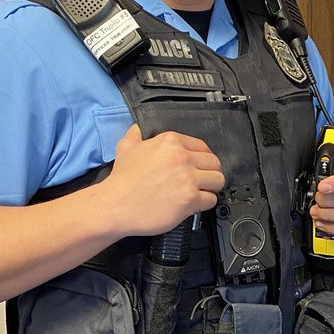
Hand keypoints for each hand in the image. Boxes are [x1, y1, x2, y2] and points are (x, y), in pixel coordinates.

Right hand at [100, 124, 224, 236]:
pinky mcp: (190, 199)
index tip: (198, 167)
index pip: (202, 146)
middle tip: (202, 181)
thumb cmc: (121, 180)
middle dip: (209, 173)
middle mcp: (182, 157)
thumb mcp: (126, 148)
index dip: (202, 159)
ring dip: (211, 188)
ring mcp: (188, 178)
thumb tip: (137, 129)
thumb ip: (135, 135)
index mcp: (170, 142)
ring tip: (200, 192)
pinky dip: (205, 203)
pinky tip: (194, 204)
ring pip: (217, 180)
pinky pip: (211, 200)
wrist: (115, 205)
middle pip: (214, 163)